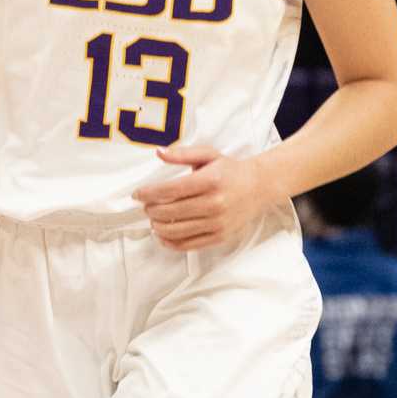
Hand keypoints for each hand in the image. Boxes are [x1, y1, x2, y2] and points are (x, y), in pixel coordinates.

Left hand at [133, 146, 271, 250]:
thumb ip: (182, 154)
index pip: (170, 190)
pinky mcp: (219, 237)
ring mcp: (217, 223)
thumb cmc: (230, 171)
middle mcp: (214, 204)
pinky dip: (169, 242)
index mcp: (210, 181)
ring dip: (157, 226)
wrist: (259, 187)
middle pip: (170, 212)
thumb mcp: (208, 155)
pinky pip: (188, 245)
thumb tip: (158, 152)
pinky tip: (162, 235)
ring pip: (176, 231)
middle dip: (151, 210)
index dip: (148, 193)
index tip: (137, 194)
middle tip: (146, 205)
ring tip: (153, 219)